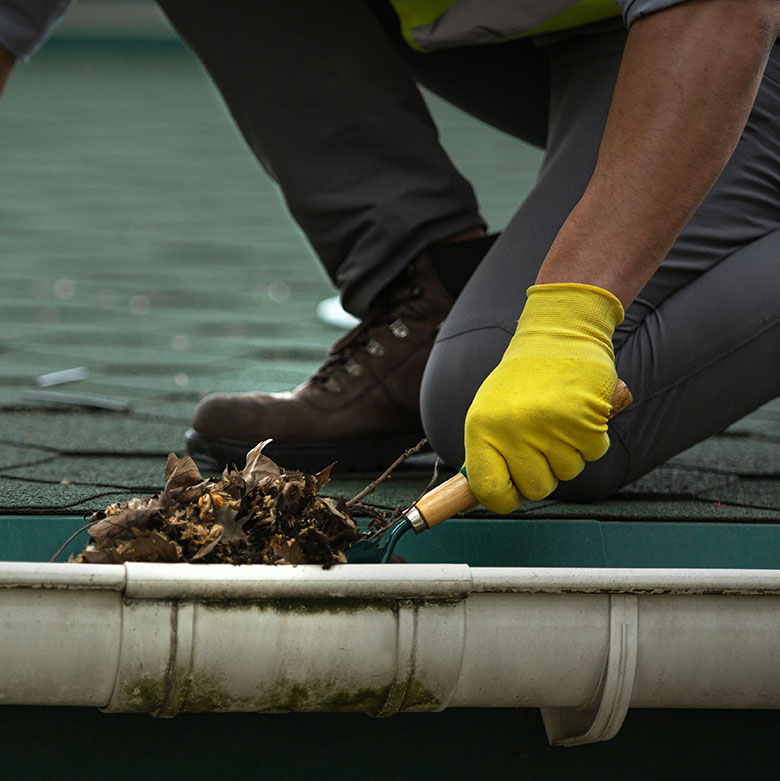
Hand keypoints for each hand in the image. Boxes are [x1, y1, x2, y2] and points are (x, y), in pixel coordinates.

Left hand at [464, 283, 623, 512]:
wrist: (558, 334)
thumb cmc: (523, 382)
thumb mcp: (490, 413)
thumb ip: (488, 454)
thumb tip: (482, 498)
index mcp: (481, 428)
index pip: (488, 490)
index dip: (505, 499)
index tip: (513, 492)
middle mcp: (511, 429)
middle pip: (536, 489)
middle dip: (544, 472)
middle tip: (542, 441)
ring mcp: (548, 426)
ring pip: (568, 473)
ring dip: (569, 453)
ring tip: (559, 419)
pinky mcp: (584, 420)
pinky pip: (593, 454)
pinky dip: (591, 439)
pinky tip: (579, 413)